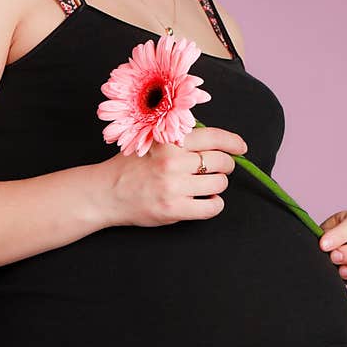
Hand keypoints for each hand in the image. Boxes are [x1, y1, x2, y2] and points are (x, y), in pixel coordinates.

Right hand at [97, 126, 248, 226]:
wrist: (105, 192)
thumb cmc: (130, 166)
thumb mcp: (151, 141)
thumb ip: (178, 138)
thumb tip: (215, 141)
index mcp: (169, 140)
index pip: (214, 137)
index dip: (233, 142)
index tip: (241, 147)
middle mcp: (173, 161)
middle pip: (221, 161)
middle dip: (225, 166)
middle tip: (219, 169)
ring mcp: (174, 186)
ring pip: (219, 183)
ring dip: (218, 185)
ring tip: (206, 186)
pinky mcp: (174, 209)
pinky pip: (212, 207)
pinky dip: (215, 204)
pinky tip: (207, 201)